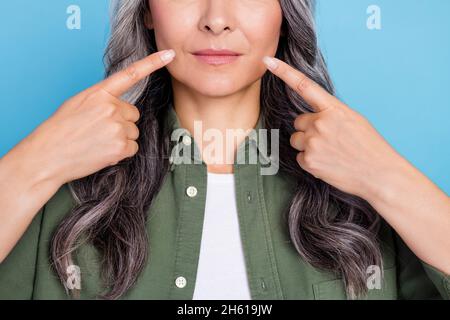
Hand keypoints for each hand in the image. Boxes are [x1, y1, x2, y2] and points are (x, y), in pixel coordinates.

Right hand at [25, 49, 175, 186]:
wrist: (47, 156)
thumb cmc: (60, 130)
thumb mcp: (78, 104)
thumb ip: (101, 100)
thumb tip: (120, 106)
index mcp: (99, 93)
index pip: (131, 74)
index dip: (153, 63)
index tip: (169, 54)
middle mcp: (111, 107)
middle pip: (133, 113)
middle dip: (122, 122)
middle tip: (100, 131)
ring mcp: (117, 127)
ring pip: (133, 131)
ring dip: (121, 138)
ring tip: (98, 142)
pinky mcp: (120, 146)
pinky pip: (133, 147)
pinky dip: (121, 152)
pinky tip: (103, 152)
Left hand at [263, 56, 403, 198]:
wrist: (379, 174)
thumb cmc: (369, 147)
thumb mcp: (354, 120)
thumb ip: (331, 114)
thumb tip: (314, 117)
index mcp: (334, 109)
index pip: (304, 85)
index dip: (284, 72)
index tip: (268, 61)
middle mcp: (320, 123)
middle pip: (298, 122)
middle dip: (308, 129)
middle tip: (329, 140)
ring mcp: (313, 142)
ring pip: (297, 140)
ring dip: (307, 145)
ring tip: (330, 153)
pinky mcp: (309, 161)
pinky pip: (300, 157)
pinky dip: (311, 161)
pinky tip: (328, 164)